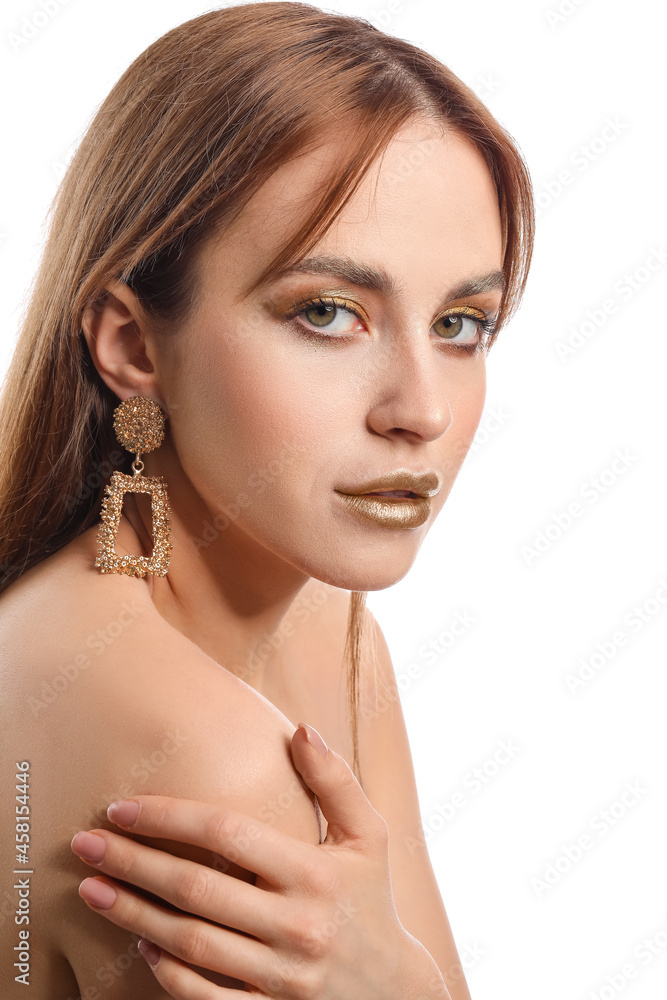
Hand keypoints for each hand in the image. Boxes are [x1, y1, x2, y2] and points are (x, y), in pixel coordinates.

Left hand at [70, 723, 448, 998]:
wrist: (395, 991)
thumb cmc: (371, 899)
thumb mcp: (369, 836)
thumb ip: (335, 781)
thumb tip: (300, 729)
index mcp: (315, 872)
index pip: (227, 833)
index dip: (169, 817)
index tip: (122, 806)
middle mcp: (297, 924)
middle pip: (196, 889)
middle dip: (132, 862)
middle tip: (83, 844)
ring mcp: (283, 977)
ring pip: (192, 943)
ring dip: (133, 915)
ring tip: (91, 890)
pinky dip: (168, 974)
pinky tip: (140, 946)